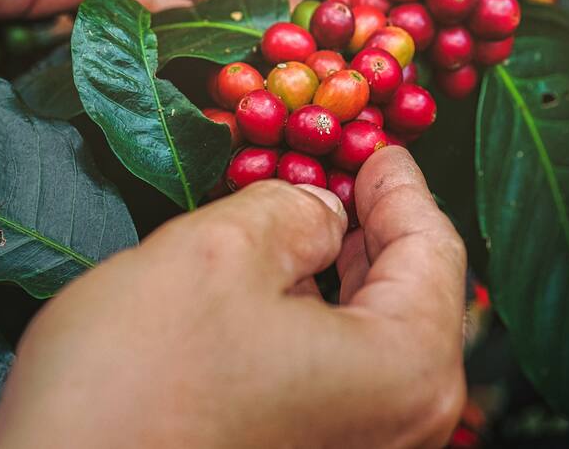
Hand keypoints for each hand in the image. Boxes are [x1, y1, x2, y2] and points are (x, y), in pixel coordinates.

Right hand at [0, 147, 467, 448]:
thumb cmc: (137, 382)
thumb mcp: (219, 250)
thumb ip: (291, 210)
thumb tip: (321, 210)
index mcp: (403, 368)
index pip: (431, 251)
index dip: (401, 187)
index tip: (379, 148)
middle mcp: (398, 428)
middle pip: (408, 298)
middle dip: (371, 226)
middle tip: (340, 170)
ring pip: (366, 337)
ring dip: (338, 270)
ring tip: (303, 214)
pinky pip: (334, 375)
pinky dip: (313, 317)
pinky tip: (274, 284)